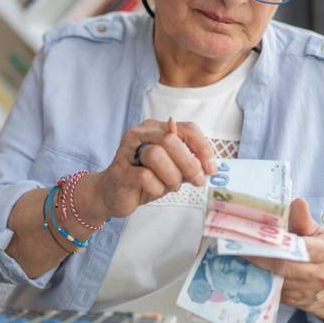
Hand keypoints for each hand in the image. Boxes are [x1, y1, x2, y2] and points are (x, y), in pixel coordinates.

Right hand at [83, 119, 216, 220]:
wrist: (111, 194)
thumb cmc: (144, 179)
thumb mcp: (171, 169)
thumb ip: (187, 163)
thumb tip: (208, 167)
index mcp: (156, 129)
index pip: (187, 128)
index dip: (203, 147)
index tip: (211, 168)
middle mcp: (140, 133)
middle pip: (171, 140)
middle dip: (189, 164)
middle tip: (196, 181)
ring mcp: (127, 150)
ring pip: (157, 155)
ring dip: (171, 177)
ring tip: (170, 186)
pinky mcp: (120, 171)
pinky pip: (146, 177)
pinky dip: (156, 188)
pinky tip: (153, 190)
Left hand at [245, 198, 323, 319]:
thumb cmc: (322, 252)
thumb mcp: (317, 233)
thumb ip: (304, 220)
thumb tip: (297, 202)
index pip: (299, 248)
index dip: (274, 244)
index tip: (253, 236)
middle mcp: (320, 274)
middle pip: (283, 266)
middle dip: (258, 256)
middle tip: (236, 245)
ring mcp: (306, 291)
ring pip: (275, 280)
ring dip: (254, 268)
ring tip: (235, 254)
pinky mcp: (294, 302)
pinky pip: (272, 290)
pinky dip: (257, 279)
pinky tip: (243, 269)